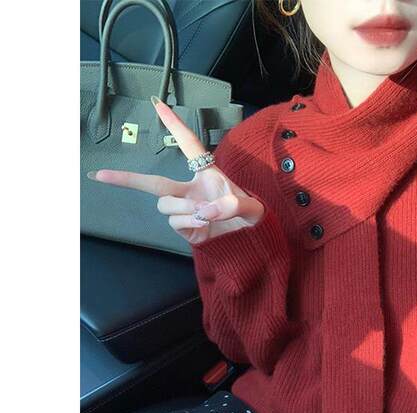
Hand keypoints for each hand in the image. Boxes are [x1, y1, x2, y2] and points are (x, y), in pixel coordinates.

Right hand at [87, 96, 264, 245]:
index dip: (174, 124)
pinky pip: (174, 221)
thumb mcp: (251, 208)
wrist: (250, 239)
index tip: (157, 103)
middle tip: (99, 175)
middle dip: (126, 178)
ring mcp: (184, 208)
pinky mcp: (183, 226)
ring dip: (184, 208)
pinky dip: (189, 222)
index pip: (188, 145)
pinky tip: (203, 224)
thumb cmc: (250, 214)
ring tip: (206, 214)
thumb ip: (232, 206)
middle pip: (153, 181)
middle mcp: (189, 188)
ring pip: (165, 203)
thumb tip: (204, 210)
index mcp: (206, 173)